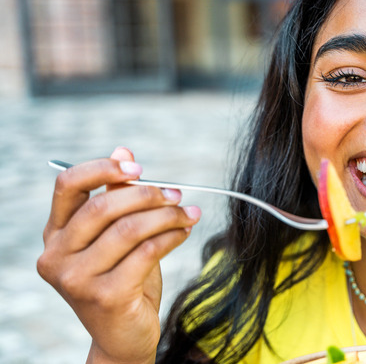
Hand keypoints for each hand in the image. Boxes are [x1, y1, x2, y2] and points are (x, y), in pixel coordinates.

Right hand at [37, 147, 200, 363]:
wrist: (123, 337)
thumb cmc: (122, 280)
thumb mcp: (117, 236)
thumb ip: (117, 196)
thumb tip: (124, 151)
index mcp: (54, 234)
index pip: (67, 186)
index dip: (103, 169)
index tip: (138, 168)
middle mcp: (56, 256)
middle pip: (103, 206)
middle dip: (147, 195)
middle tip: (177, 194)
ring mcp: (76, 279)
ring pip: (129, 229)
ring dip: (167, 216)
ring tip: (188, 214)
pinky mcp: (105, 296)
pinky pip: (146, 252)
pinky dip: (171, 237)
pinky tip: (184, 232)